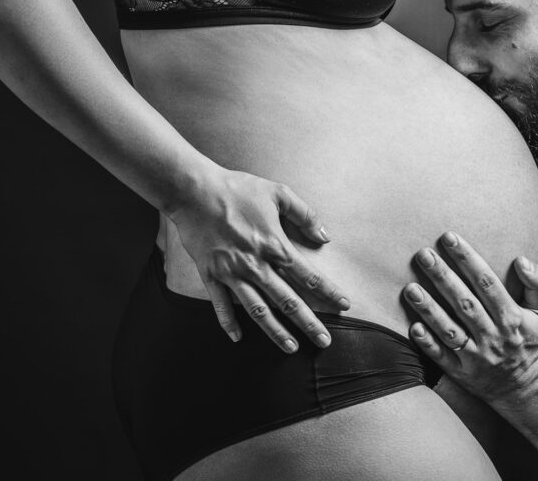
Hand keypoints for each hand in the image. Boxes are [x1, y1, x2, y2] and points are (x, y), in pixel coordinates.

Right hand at [168, 166, 349, 350]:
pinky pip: (221, 305)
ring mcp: (232, 273)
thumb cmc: (237, 189)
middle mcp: (256, 265)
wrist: (193, 191)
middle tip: (324, 342)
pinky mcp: (211, 275)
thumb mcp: (277, 193)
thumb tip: (324, 235)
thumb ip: (304, 214)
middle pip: (288, 301)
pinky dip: (229, 323)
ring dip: (276, 331)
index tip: (344, 305)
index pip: (309, 276)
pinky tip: (238, 338)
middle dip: (309, 323)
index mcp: (275, 245)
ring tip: (291, 348)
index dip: (329, 292)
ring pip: (258, 310)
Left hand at [403, 231, 537, 401]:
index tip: (449, 238)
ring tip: (410, 288)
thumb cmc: (530, 339)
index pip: (487, 283)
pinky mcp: (462, 374)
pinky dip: (428, 343)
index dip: (468, 259)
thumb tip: (521, 260)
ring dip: (430, 309)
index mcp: (513, 317)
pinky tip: (413, 326)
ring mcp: (477, 357)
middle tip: (423, 254)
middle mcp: (494, 337)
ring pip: (450, 331)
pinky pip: (442, 358)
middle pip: (465, 303)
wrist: (526, 387)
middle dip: (443, 277)